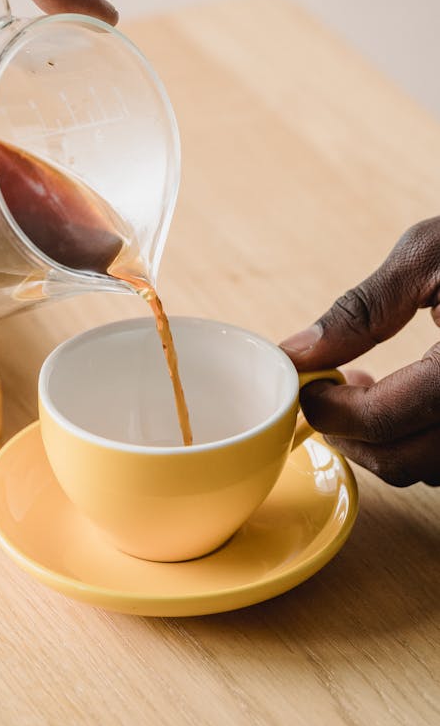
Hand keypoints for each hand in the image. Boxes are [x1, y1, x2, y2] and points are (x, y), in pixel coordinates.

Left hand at [280, 218, 439, 486]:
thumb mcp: (429, 255)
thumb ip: (363, 310)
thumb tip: (299, 352)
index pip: (385, 420)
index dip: (332, 413)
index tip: (307, 389)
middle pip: (409, 461)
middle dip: (355, 438)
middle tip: (327, 400)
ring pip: (436, 470)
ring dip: (390, 445)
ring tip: (365, 395)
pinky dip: (426, 443)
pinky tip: (409, 403)